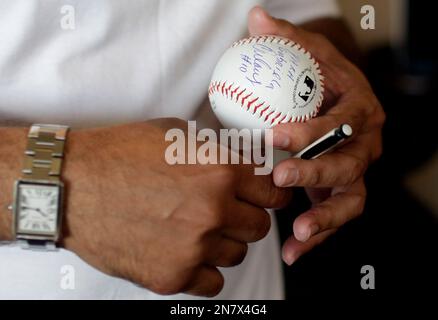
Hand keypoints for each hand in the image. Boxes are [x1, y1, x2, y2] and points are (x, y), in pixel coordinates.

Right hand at [61, 119, 290, 295]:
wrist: (72, 184)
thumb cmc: (119, 154)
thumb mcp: (174, 135)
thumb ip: (215, 153)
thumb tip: (241, 164)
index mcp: (219, 172)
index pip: (274, 192)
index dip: (272, 194)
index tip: (267, 197)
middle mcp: (213, 211)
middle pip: (259, 227)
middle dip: (246, 218)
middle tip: (226, 212)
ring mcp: (193, 248)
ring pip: (236, 254)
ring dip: (224, 243)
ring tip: (198, 230)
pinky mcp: (171, 276)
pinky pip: (212, 283)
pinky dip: (205, 270)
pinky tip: (188, 254)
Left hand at [248, 7, 384, 264]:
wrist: (338, 101)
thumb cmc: (322, 78)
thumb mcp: (310, 54)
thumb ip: (286, 40)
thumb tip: (255, 19)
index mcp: (360, 109)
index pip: (340, 122)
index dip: (311, 131)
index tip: (274, 135)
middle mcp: (364, 144)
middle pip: (348, 164)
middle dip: (316, 173)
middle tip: (281, 177)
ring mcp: (356, 172)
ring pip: (350, 199)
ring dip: (324, 217)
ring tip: (298, 232)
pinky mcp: (343, 193)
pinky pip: (335, 218)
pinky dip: (316, 238)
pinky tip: (292, 252)